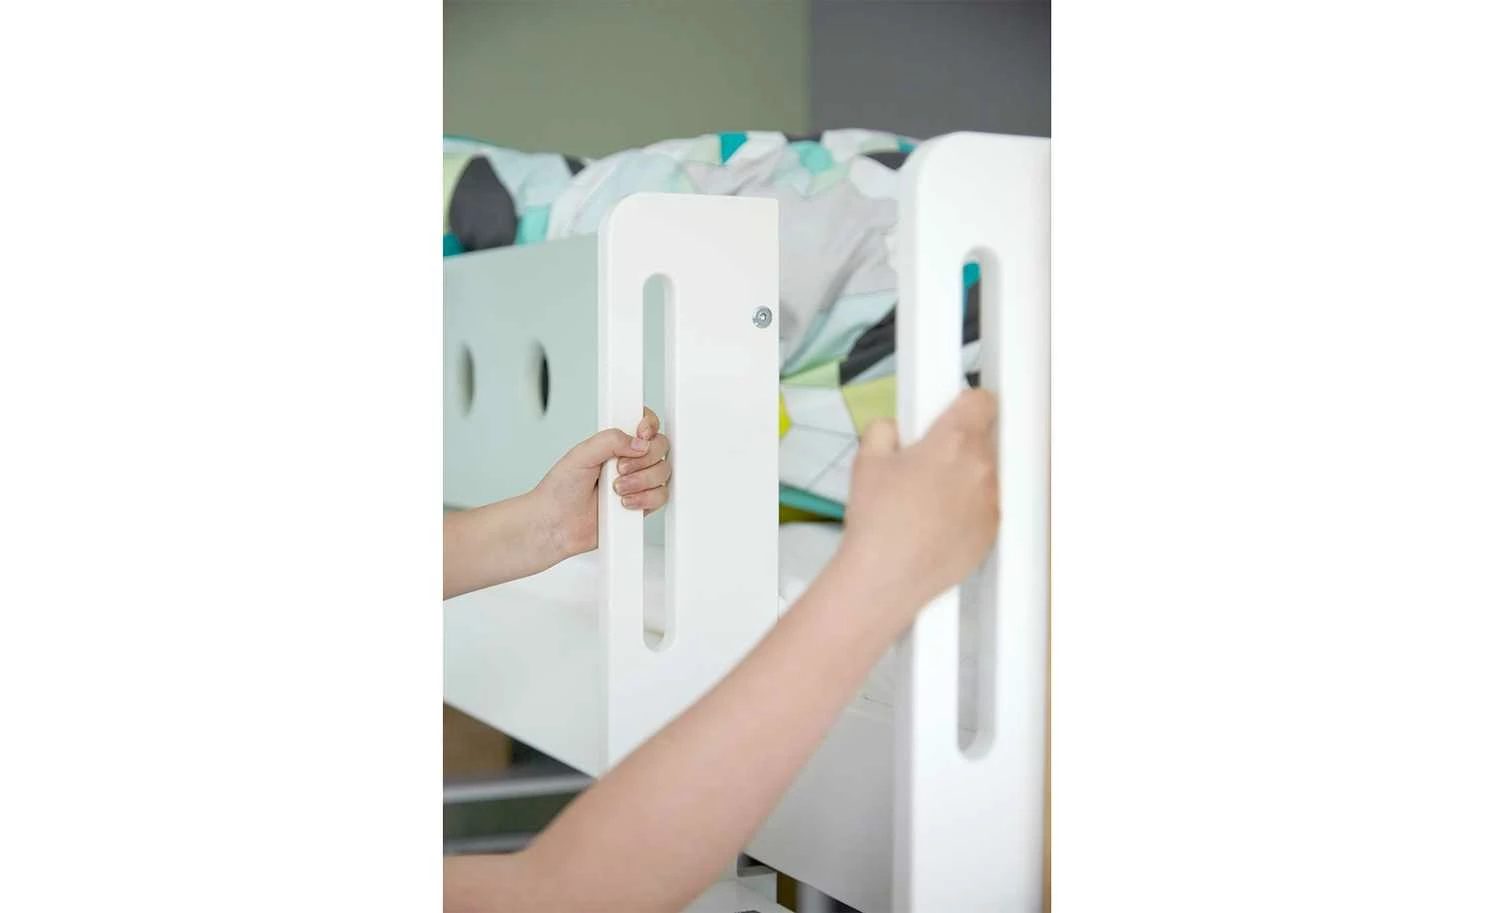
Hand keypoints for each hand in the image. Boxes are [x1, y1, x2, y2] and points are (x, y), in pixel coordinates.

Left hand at [531, 408, 671, 559]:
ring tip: (617, 489)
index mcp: (613, 443)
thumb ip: (609, 441)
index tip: (641, 433)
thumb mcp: (580, 456)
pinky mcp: (642, 504)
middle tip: (619, 468)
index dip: (648, 426)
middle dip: (643, 458)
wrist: (556, 526)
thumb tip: (639, 442)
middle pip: (660, 446)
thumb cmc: (559, 492)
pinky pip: (661, 496)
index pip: (643, 424)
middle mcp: (628, 460)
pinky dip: (644, 499)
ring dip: (641, 481)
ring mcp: (637, 482)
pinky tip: (624, 503)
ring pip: (663, 472)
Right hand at [838, 388, 999, 624]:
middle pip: (983, 439)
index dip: (965, 403)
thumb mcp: (866, 460)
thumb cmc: (878, 520)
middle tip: (926, 461)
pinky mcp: (992, 532)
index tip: (954, 410)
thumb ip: (885, 430)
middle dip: (958, 445)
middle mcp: (981, 467)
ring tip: (926, 498)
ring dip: (964, 478)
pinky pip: (985, 508)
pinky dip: (967, 510)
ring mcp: (991, 502)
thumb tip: (892, 429)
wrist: (886, 576)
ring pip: (985, 475)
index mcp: (955, 440)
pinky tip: (935, 523)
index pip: (982, 400)